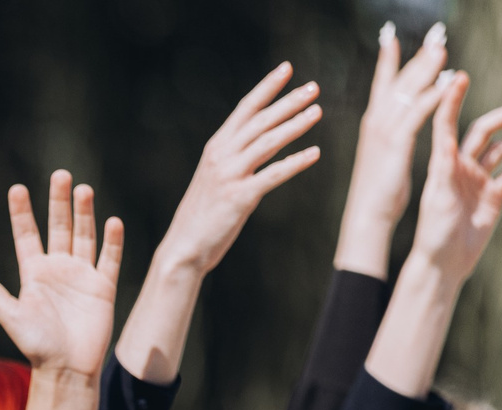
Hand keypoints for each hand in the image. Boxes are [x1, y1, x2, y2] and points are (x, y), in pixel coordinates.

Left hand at [0, 172, 122, 409]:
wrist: (66, 369)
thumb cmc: (35, 346)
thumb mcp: (9, 315)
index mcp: (33, 273)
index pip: (27, 235)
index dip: (22, 213)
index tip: (16, 188)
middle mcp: (58, 269)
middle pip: (59, 227)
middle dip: (59, 202)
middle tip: (61, 175)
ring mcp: (81, 275)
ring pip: (84, 236)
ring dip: (85, 213)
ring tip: (83, 189)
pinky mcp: (103, 286)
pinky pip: (109, 258)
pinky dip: (111, 241)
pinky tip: (111, 221)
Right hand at [154, 63, 322, 279]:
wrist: (183, 248)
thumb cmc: (202, 216)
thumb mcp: (215, 178)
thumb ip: (234, 158)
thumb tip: (259, 142)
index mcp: (215, 149)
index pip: (244, 110)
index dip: (266, 88)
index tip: (287, 69)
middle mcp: (221, 157)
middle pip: (260, 121)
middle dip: (288, 102)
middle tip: (313, 87)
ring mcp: (229, 176)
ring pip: (268, 142)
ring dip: (295, 125)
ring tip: (317, 112)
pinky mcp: (239, 198)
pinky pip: (273, 175)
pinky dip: (295, 163)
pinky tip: (314, 153)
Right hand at [337, 22, 451, 275]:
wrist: (367, 215)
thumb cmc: (377, 192)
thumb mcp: (383, 157)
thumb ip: (392, 136)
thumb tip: (401, 126)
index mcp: (373, 124)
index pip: (382, 83)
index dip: (387, 59)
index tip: (390, 36)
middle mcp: (376, 121)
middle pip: (399, 80)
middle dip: (416, 56)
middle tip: (434, 34)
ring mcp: (384, 131)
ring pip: (408, 91)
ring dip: (426, 68)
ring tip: (442, 47)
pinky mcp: (396, 143)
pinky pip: (418, 113)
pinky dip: (433, 95)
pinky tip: (447, 81)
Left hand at [405, 74, 501, 282]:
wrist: (444, 263)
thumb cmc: (433, 232)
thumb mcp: (437, 198)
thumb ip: (444, 169)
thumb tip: (446, 141)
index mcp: (443, 163)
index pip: (448, 124)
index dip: (453, 100)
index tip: (460, 76)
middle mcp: (461, 167)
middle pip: (483, 132)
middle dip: (501, 119)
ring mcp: (479, 181)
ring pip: (501, 151)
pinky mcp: (494, 197)